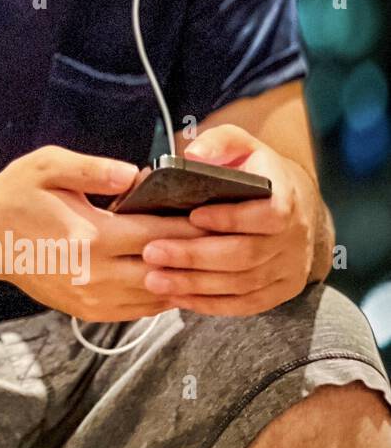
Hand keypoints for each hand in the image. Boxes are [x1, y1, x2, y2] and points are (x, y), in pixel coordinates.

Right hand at [0, 145, 205, 321]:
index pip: (162, 235)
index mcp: (92, 236)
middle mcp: (96, 274)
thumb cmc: (15, 196)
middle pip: (168, 270)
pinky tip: (173, 278)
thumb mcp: (48, 166)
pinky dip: (162, 297)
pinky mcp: (87, 310)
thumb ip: (94, 168)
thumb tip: (138, 175)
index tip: (219, 215)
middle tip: (225, 238)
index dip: (195, 226)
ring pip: (158, 297)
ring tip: (207, 260)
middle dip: (199, 256)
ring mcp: (92, 298)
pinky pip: (139, 312)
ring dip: (184, 280)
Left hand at [140, 123, 319, 315]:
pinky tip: (178, 298)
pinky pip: (246, 304)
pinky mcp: (281, 290)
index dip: (231, 218)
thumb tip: (194, 154)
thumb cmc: (256, 171)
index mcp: (287, 199)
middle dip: (195, 256)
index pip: (268, 215)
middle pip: (246, 255)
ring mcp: (290, 268)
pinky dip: (211, 304)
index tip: (191, 216)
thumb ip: (220, 143)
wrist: (295, 202)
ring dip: (196, 285)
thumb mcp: (242, 145)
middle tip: (152, 253)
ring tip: (154, 279)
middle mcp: (294, 237)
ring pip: (243, 283)